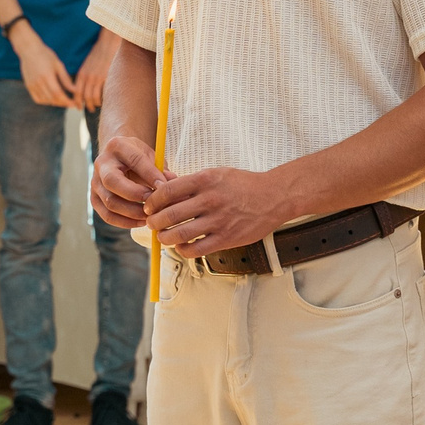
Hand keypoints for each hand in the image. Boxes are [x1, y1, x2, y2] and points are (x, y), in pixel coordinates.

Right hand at [11, 23, 78, 107]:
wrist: (29, 50)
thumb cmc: (46, 55)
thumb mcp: (58, 65)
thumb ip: (66, 79)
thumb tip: (76, 90)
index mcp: (47, 76)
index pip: (58, 94)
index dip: (67, 101)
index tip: (74, 104)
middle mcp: (38, 82)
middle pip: (52, 99)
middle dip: (63, 103)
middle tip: (71, 103)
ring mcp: (32, 85)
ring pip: (45, 101)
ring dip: (55, 103)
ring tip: (63, 100)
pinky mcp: (28, 86)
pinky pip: (37, 99)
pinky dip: (46, 102)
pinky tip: (52, 99)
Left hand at [75, 32, 118, 110]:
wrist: (108, 44)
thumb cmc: (99, 53)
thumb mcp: (88, 64)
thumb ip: (85, 74)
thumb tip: (85, 85)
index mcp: (81, 73)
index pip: (76, 91)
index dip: (76, 101)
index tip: (77, 106)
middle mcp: (87, 77)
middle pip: (83, 96)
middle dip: (85, 105)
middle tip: (88, 109)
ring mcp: (95, 78)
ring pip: (91, 97)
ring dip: (93, 104)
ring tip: (96, 107)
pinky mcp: (105, 78)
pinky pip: (100, 94)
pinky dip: (101, 100)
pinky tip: (103, 102)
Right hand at [92, 134, 167, 231]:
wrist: (118, 158)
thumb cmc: (139, 158)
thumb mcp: (151, 156)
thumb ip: (161, 169)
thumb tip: (172, 182)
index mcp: (118, 146)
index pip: (134, 160)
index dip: (150, 175)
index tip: (165, 187)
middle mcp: (102, 163)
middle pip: (113, 182)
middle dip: (136, 195)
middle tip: (154, 204)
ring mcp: (95, 182)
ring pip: (109, 202)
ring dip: (132, 213)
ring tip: (150, 216)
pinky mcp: (94, 198)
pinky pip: (107, 215)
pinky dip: (125, 222)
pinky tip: (141, 222)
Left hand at [144, 165, 299, 253]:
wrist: (274, 197)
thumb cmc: (243, 185)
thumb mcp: (216, 174)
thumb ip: (189, 182)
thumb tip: (161, 187)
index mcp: (205, 180)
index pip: (166, 192)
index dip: (152, 201)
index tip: (149, 207)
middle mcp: (211, 200)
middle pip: (169, 215)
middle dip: (154, 222)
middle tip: (152, 224)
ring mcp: (219, 220)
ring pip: (179, 235)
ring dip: (165, 238)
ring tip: (164, 236)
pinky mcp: (227, 238)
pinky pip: (195, 250)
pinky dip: (182, 250)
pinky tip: (182, 245)